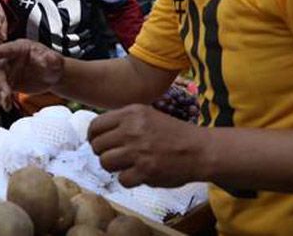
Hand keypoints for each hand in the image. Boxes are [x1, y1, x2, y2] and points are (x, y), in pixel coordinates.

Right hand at [0, 39, 64, 111]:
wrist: (52, 76)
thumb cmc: (53, 64)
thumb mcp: (55, 60)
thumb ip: (51, 59)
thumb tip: (47, 58)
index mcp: (20, 48)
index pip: (6, 49)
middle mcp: (10, 58)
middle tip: (5, 95)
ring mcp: (8, 70)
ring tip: (7, 104)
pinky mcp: (8, 82)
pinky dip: (2, 99)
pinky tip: (7, 106)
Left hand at [88, 104, 206, 187]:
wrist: (199, 150)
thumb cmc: (172, 134)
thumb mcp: (147, 115)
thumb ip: (124, 121)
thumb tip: (97, 133)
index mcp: (131, 113)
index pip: (96, 125)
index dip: (93, 137)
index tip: (98, 143)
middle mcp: (132, 130)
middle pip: (97, 146)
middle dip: (103, 153)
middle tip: (114, 156)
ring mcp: (138, 151)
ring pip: (105, 162)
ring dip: (113, 167)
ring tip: (126, 165)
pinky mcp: (145, 171)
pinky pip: (122, 179)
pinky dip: (128, 180)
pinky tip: (139, 174)